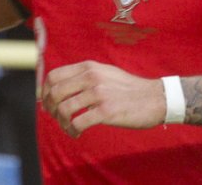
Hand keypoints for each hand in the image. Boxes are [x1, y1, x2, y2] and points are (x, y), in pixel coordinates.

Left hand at [40, 61, 167, 135]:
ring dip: (61, 123)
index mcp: (88, 67)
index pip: (53, 76)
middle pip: (55, 93)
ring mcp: (99, 93)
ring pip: (64, 109)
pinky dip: (72, 131)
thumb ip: (83, 78)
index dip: (44, 92)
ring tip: (68, 128)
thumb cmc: (128, 89)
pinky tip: (77, 134)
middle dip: (51, 109)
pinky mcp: (106, 111)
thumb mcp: (104, 73)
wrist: (156, 98)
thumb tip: (57, 89)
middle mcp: (91, 77)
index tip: (47, 104)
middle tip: (57, 118)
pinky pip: (78, 123)